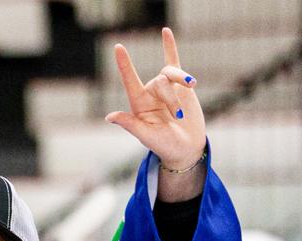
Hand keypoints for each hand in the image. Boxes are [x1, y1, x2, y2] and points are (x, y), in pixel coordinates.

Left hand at [104, 28, 204, 172]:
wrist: (186, 147)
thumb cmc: (164, 145)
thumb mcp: (147, 136)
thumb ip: (131, 124)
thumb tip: (109, 117)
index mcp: (138, 104)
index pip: (129, 80)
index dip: (124, 64)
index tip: (118, 47)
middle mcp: (149, 93)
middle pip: (161, 82)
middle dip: (172, 99)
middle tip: (177, 117)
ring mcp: (165, 88)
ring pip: (172, 74)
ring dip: (182, 82)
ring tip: (191, 89)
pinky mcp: (180, 86)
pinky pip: (174, 62)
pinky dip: (169, 47)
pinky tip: (166, 32)